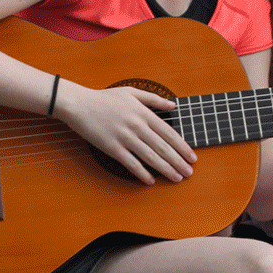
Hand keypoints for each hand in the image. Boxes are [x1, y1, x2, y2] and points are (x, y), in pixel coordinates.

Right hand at [54, 82, 196, 184]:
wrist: (80, 104)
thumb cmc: (105, 98)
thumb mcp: (132, 92)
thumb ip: (154, 99)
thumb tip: (174, 105)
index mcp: (143, 113)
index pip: (169, 133)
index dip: (182, 146)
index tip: (192, 157)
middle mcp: (137, 126)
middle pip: (163, 147)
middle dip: (178, 162)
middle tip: (189, 173)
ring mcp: (124, 137)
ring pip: (150, 156)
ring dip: (166, 169)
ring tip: (177, 178)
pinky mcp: (112, 147)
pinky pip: (130, 163)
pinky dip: (142, 172)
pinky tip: (151, 180)